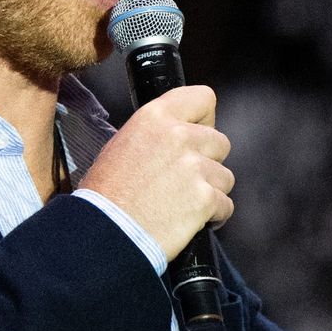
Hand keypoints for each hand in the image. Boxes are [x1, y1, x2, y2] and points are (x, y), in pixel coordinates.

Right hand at [80, 84, 234, 257]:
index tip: (196, 136)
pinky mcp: (206, 199)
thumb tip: (178, 136)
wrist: (106, 232)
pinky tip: (192, 220)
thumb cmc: (106, 193)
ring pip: (225, 176)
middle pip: (220, 142)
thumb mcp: (122, 144)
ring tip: (184, 203)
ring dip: (210, 190)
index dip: (204, 120)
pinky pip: (225, 204)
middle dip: (208, 161)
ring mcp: (196, 168)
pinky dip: (214, 215)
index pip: (203, 98)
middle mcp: (180, 136)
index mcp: (156, 117)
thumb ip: (157, 134)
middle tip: (186, 179)